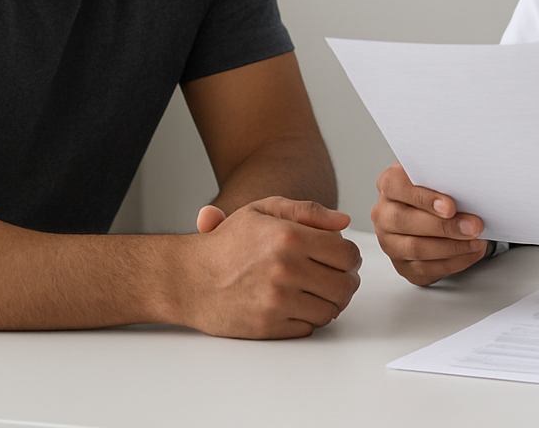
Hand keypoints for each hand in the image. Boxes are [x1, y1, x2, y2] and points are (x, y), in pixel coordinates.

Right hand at [181, 196, 360, 337]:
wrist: (188, 278)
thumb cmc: (227, 242)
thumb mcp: (263, 210)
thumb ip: (308, 212)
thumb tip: (344, 221)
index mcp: (289, 236)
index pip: (348, 254)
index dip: (350, 257)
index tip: (341, 259)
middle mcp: (286, 269)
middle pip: (345, 285)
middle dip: (346, 282)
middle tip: (335, 278)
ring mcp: (277, 301)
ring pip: (331, 310)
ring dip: (328, 303)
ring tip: (313, 292)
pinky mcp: (268, 326)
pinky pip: (309, 328)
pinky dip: (307, 319)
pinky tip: (293, 305)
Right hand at [371, 162, 488, 285]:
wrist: (432, 208)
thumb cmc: (434, 189)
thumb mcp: (436, 174)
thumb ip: (443, 176)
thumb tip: (466, 183)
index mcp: (388, 184)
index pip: (396, 187)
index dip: (423, 198)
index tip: (450, 206)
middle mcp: (383, 214)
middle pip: (405, 221)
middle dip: (444, 226)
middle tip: (473, 226)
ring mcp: (390, 242)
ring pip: (416, 249)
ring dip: (452, 247)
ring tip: (476, 241)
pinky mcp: (402, 265)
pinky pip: (425, 269)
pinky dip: (453, 262)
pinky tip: (470, 253)